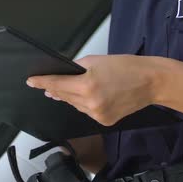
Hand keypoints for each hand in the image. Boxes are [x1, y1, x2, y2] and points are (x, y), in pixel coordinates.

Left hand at [26, 55, 164, 125]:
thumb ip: (75, 69)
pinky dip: (84, 104)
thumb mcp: (96, 61)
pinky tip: (88, 96)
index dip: (42, 82)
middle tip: (46, 84)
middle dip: (55, 89)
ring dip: (70, 97)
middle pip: (64, 96)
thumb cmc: (126, 67)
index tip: (30, 81)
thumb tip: (61, 76)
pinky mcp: (105, 121)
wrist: (152, 82)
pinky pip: (86, 111)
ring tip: (69, 89)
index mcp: (87, 85)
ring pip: (74, 105)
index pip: (57, 84)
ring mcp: (98, 114)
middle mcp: (91, 103)